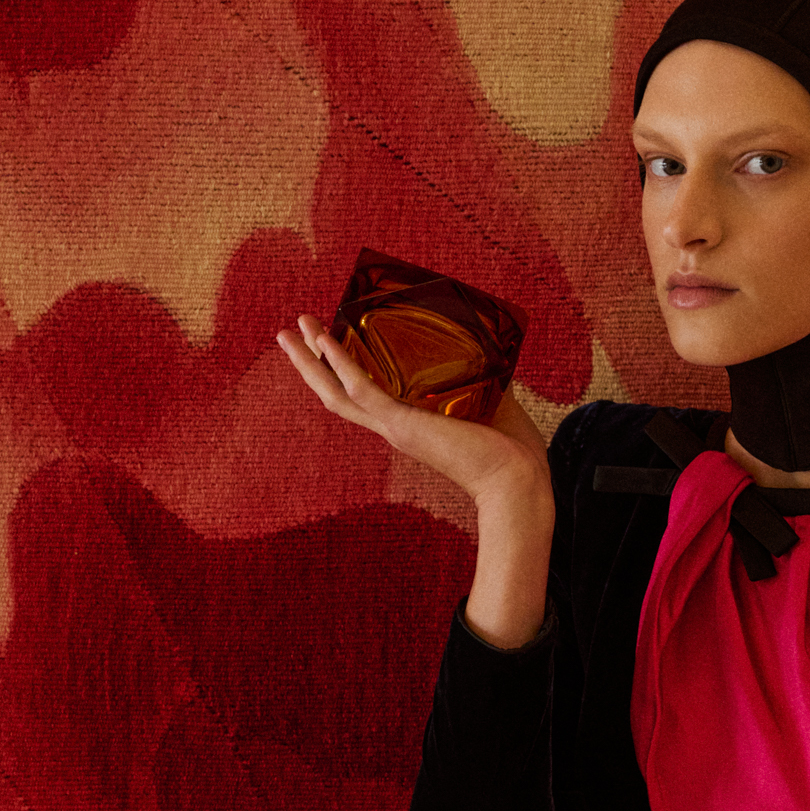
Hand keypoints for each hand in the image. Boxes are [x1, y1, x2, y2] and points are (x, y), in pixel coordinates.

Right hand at [275, 314, 549, 513]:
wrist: (519, 480)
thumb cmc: (511, 451)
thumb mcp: (491, 401)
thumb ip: (481, 379)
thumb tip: (488, 348)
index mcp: (411, 425)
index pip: (366, 397)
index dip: (345, 372)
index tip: (330, 343)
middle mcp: (395, 427)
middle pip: (337, 394)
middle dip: (311, 363)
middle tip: (290, 333)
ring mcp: (395, 427)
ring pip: (336, 392)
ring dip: (310, 360)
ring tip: (290, 330)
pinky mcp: (402, 424)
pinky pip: (361, 389)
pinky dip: (340, 364)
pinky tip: (324, 340)